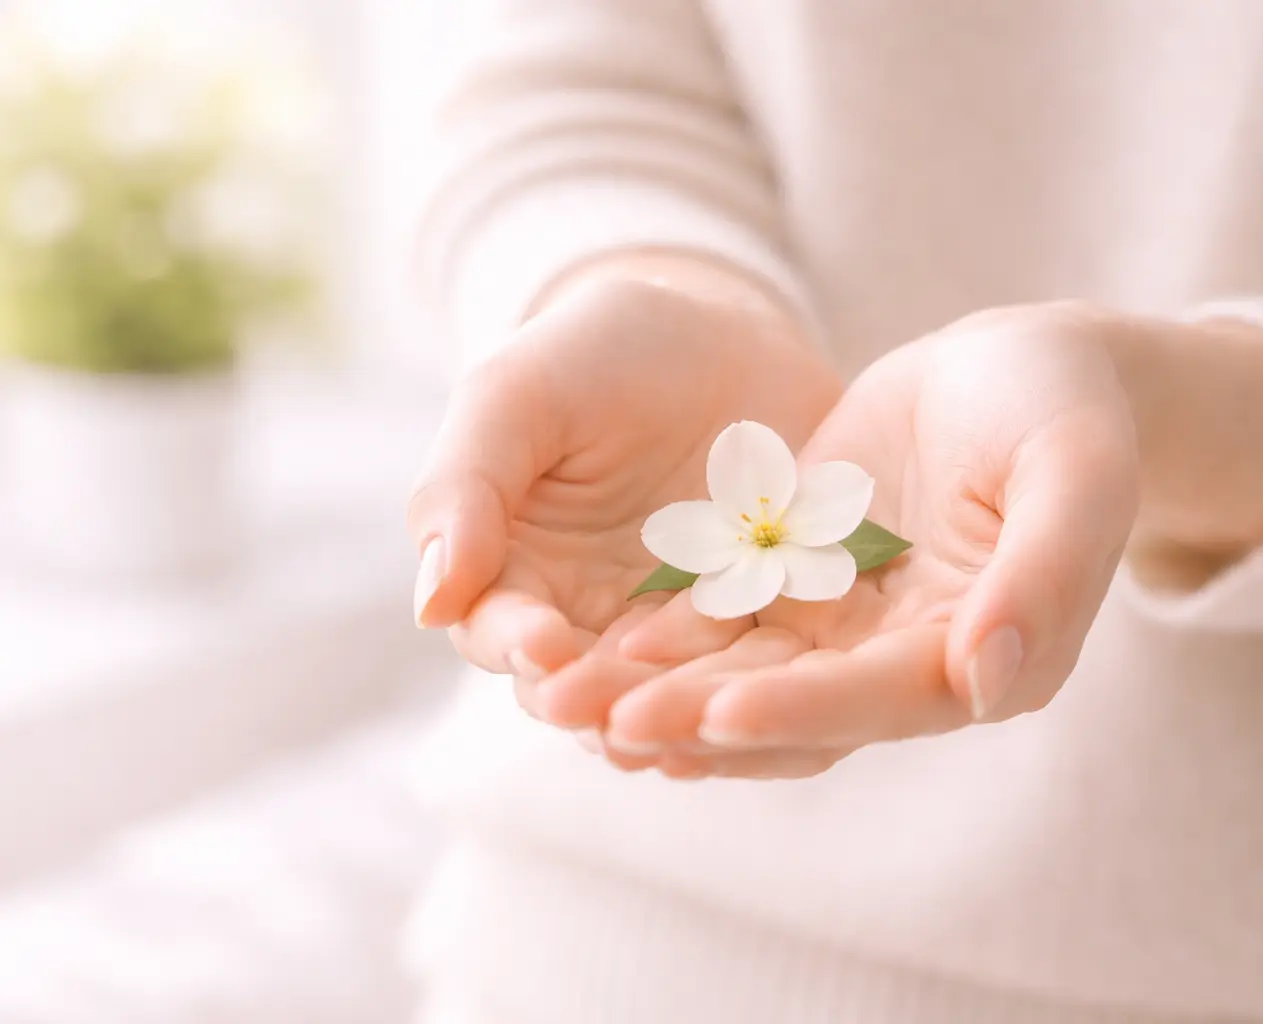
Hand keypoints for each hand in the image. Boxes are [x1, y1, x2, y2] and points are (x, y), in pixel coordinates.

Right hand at [408, 257, 841, 694]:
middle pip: (583, 683)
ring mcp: (676, 627)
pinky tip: (769, 703)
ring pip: (669, 692)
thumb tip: (429, 603)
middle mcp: (589, 618)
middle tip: (613, 718)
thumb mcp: (516, 394)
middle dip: (597, 701)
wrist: (722, 329)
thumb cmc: (596, 352)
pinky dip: (756, 690)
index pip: (501, 629)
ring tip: (692, 727)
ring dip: (676, 716)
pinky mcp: (757, 620)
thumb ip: (464, 487)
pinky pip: (754, 667)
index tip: (542, 647)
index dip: (517, 644)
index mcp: (514, 572)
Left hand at [560, 303, 1262, 778]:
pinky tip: (598, 641)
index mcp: (991, 656)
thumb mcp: (1077, 472)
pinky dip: (672, 637)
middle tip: (607, 721)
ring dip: (667, 692)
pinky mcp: (809, 584)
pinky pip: (733, 620)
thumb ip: (1047, 575)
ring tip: (573, 698)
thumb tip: (985, 684)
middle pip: (801, 705)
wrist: (1028, 366)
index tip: (718, 713)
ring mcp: (855, 627)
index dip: (805, 708)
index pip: (887, 698)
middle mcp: (914, 663)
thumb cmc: (1068, 409)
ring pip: (751, 674)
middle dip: (703, 717)